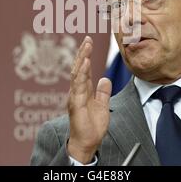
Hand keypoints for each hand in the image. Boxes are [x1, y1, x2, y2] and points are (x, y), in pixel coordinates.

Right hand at [67, 36, 111, 163]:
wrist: (88, 142)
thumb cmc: (92, 126)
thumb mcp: (103, 105)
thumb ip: (103, 92)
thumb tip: (105, 79)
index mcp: (83, 90)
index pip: (84, 69)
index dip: (86, 55)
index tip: (89, 41)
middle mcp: (77, 91)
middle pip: (79, 68)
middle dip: (83, 52)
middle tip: (87, 38)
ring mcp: (75, 96)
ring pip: (77, 73)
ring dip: (81, 59)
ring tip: (86, 46)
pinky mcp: (75, 103)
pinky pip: (78, 86)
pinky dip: (82, 73)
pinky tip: (85, 63)